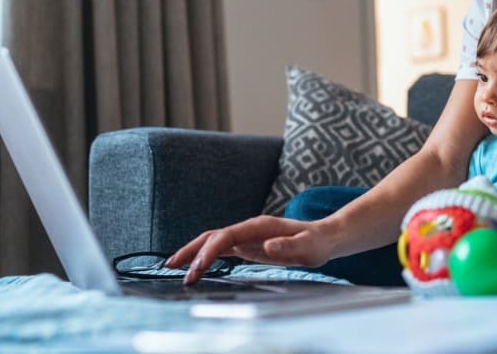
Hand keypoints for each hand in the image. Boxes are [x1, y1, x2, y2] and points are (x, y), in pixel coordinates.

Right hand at [165, 216, 336, 284]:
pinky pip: (222, 249)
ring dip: (193, 253)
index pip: (226, 237)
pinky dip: (205, 257)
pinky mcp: (248, 245)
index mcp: (259, 227)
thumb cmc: (317, 243)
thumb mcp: (308, 247)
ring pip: (213, 242)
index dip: (209, 252)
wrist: (325, 237)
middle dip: (191, 250)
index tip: (197, 268)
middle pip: (212, 236)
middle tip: (171, 267)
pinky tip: (195, 266)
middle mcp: (249, 229)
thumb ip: (288, 247)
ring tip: (173, 267)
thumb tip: (266, 248)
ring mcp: (247, 237)